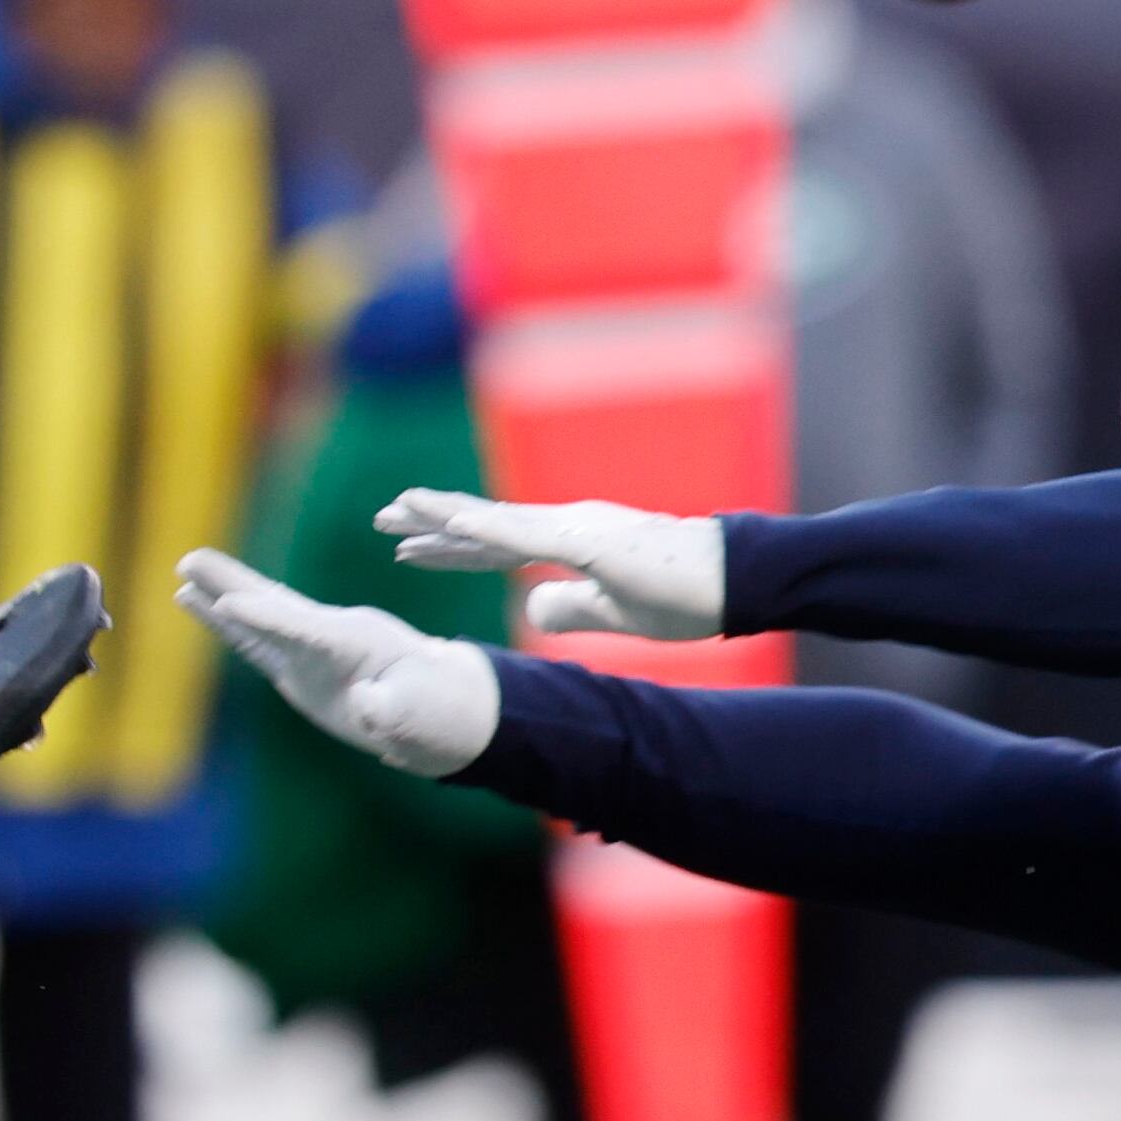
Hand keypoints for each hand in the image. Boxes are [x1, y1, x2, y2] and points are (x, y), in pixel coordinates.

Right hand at [176, 549, 500, 777]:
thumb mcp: (420, 716)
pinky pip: (256, 639)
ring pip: (260, 613)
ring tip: (182, 571)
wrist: (441, 704)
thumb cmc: (435, 711)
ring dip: (222, 593)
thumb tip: (366, 706)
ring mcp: (312, 647)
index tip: (230, 603)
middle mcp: (329, 634)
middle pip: (274, 604)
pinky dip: (227, 620)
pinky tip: (195, 602)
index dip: (268, 618)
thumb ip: (392, 710)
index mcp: (358, 643)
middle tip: (189, 560)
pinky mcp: (299, 664)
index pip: (305, 628)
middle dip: (233, 584)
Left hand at [377, 489, 727, 641]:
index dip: (449, 548)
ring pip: (496, 522)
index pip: (495, 547)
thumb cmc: (688, 594)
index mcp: (572, 542)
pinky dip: (486, 530)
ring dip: (444, 515)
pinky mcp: (592, 541)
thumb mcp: (614, 612)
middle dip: (431, 523)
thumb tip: (528, 608)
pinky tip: (452, 526)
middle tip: (382, 519)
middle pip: (484, 526)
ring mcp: (578, 528)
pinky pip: (528, 536)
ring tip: (398, 508)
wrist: (739, 579)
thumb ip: (569, 606)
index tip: (407, 547)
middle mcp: (568, 526)